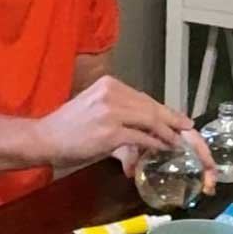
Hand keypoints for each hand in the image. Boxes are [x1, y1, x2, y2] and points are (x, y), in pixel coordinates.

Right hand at [34, 76, 216, 187]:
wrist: (44, 138)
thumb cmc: (68, 128)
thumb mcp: (96, 110)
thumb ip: (120, 116)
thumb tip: (143, 130)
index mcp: (109, 84)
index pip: (144, 97)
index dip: (164, 110)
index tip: (179, 119)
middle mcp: (111, 92)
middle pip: (151, 106)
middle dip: (172, 120)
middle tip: (188, 129)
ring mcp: (111, 111)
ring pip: (150, 120)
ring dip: (168, 133)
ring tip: (179, 142)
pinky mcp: (110, 132)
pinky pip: (141, 138)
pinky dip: (156, 144)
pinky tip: (164, 149)